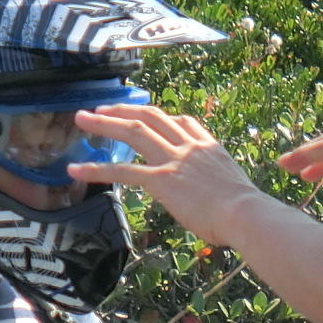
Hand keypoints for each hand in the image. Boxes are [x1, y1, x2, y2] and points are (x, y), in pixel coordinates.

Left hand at [72, 103, 266, 246]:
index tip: (150, 117)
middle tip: (101, 109)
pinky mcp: (160, 179)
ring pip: (133, 132)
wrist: (245, 213)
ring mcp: (173, 159)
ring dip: (104, 124)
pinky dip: (96, 168)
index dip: (164, 118)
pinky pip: (122, 171)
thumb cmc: (246, 212)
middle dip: (124, 110)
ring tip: (81, 119)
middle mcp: (189, 146)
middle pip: (151, 117)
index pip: (183, 122)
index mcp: (209, 147)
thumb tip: (214, 200)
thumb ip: (217, 186)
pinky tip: (76, 169)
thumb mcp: (235, 188)